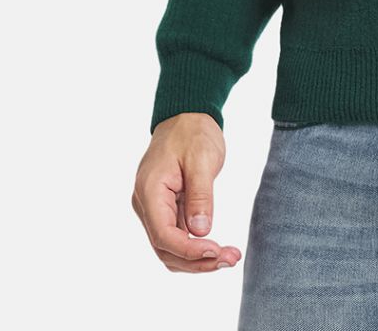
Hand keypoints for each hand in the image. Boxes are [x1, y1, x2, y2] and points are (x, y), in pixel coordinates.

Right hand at [132, 113, 242, 273]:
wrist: (186, 116)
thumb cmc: (193, 132)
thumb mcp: (202, 159)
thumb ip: (201, 195)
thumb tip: (200, 232)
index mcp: (150, 191)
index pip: (163, 235)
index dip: (189, 250)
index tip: (217, 251)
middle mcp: (146, 204)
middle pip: (165, 248)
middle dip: (197, 261)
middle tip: (231, 259)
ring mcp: (154, 208)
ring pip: (170, 248)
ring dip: (197, 258)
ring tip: (229, 257)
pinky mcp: (165, 209)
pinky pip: (176, 236)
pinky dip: (195, 245)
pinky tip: (217, 247)